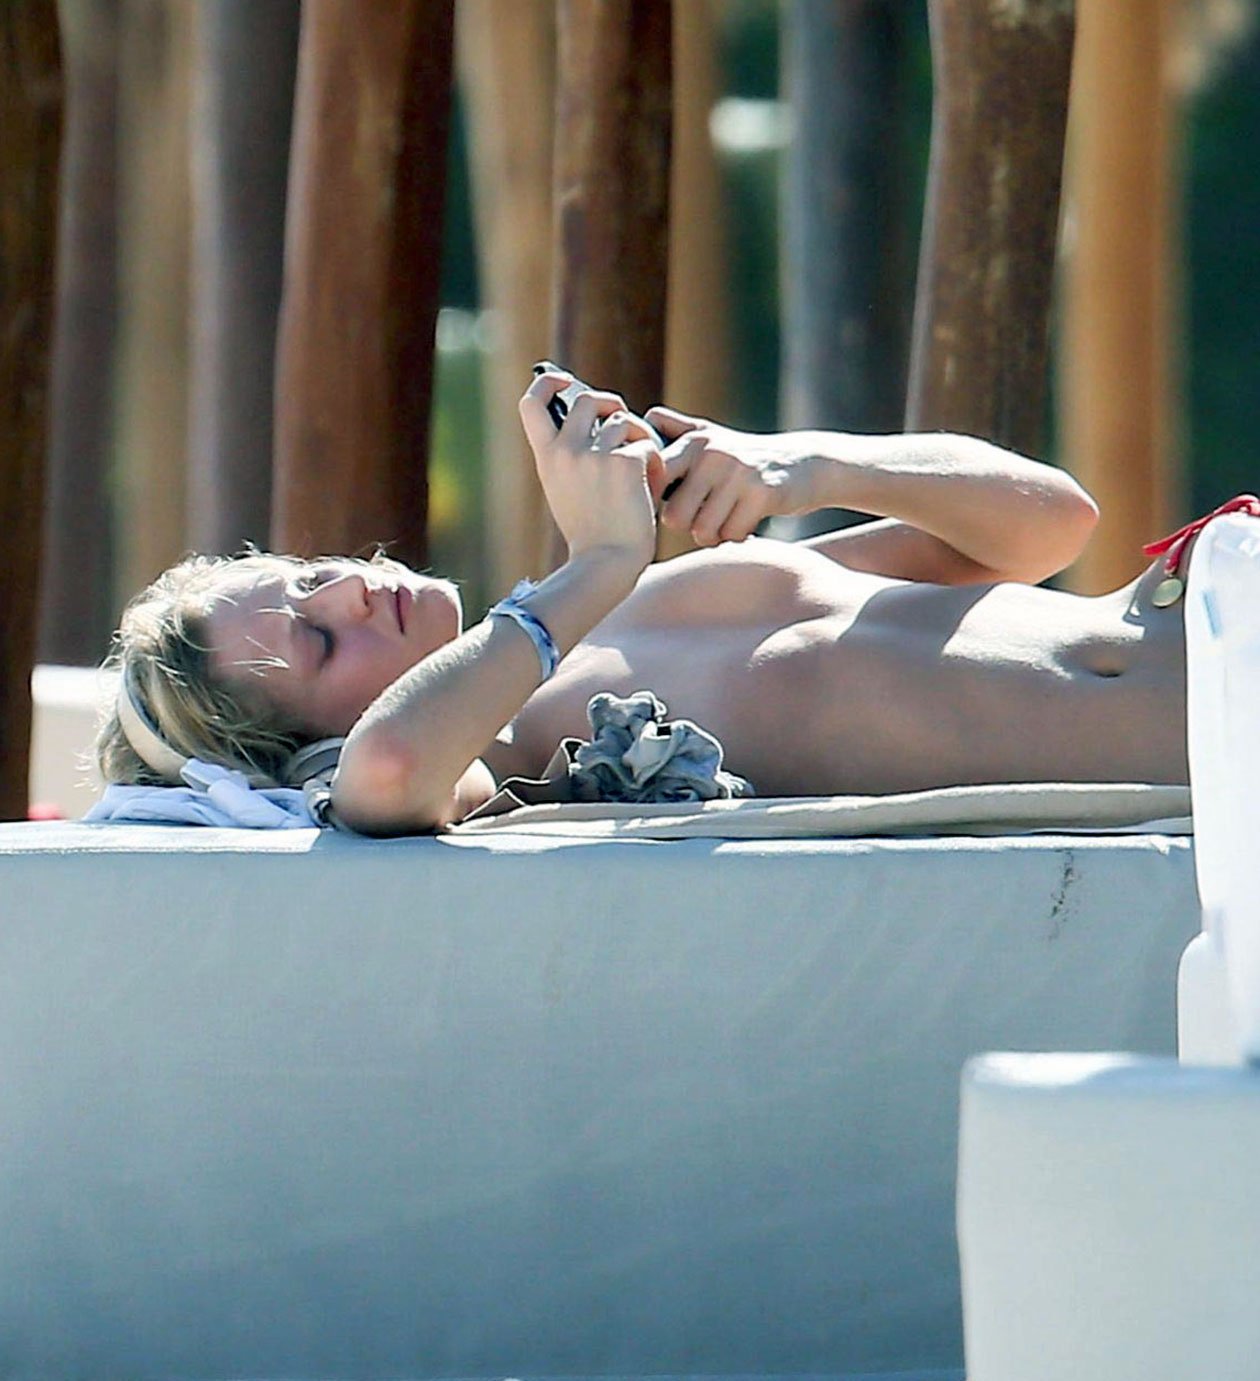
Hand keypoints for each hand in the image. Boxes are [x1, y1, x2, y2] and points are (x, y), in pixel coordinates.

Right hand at [519, 371, 664, 568]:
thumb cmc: (592, 532)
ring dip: (638, 438)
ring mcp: (594, 455)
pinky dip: (654, 462)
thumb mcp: (565, 489)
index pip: (531, 402)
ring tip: (643, 467)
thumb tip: (595, 420)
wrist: (605, 563)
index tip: (564, 381)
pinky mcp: (624, 463)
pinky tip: (652, 485)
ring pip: (623, 420)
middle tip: (624, 423)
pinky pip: (645, 444)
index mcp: (546, 457)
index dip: (548, 382)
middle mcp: (565, 450)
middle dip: (611, 405)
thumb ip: (571, 455)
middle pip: (589, 399)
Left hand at [647, 406, 818, 545]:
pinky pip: (732, 535)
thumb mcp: (711, 435)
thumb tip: (642, 418)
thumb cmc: (747, 456)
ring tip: (725, 521)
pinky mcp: (762, 493)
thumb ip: (676, 429)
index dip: (656, 503)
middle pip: (674, 517)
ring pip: (703, 531)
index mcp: (694, 441)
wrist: (805, 463)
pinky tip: (746, 523)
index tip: (674, 506)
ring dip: (713, 536)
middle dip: (687, 527)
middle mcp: (712, 454)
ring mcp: (738, 473)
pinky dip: (737, 537)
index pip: (655, 481)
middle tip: (704, 519)